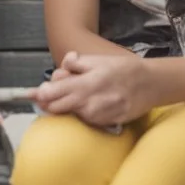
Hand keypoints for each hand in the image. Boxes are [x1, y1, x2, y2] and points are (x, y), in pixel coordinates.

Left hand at [31, 51, 153, 126]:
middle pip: (56, 109)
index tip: (33, 94)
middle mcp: (89, 102)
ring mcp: (98, 115)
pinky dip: (84, 113)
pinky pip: (86, 120)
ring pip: (71, 115)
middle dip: (49, 103)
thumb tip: (59, 71)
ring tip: (81, 95)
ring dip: (69, 107)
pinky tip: (92, 104)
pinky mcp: (106, 124)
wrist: (150, 84)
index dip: (39, 95)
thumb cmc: (122, 69)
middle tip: (48, 96)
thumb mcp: (96, 60)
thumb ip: (74, 65)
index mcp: (85, 83)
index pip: (52, 93)